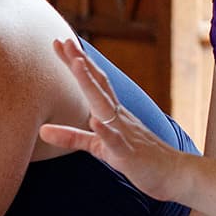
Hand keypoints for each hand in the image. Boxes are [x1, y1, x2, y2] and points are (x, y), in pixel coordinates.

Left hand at [36, 38, 194, 202]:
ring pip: (104, 106)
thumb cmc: (137, 158)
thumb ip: (71, 137)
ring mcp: (124, 133)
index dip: (76, 63)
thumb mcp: (98, 147)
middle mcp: (118, 116)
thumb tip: (42, 130)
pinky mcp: (127, 153)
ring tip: (76, 64)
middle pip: (97, 85)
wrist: (174, 174)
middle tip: (64, 40)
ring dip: (90, 84)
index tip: (60, 42)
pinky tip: (94, 121)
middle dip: (80, 63)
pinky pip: (114, 141)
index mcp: (112, 113)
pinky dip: (104, 130)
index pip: (93, 82)